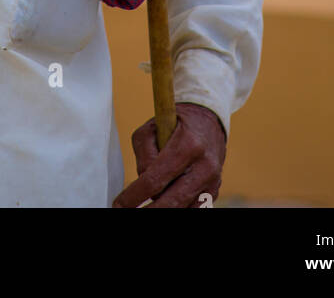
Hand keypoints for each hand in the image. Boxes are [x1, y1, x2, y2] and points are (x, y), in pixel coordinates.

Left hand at [111, 102, 226, 207]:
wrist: (208, 121)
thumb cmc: (174, 124)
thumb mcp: (152, 127)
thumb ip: (144, 154)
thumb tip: (142, 181)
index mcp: (188, 145)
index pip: (155, 179)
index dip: (134, 196)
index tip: (118, 204)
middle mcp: (204, 166)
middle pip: (171, 202)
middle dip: (148, 211)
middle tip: (127, 212)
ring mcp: (212, 181)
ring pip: (182, 208)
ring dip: (162, 208)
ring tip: (146, 205)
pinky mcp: (215, 191)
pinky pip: (192, 209)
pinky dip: (176, 208)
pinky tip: (164, 203)